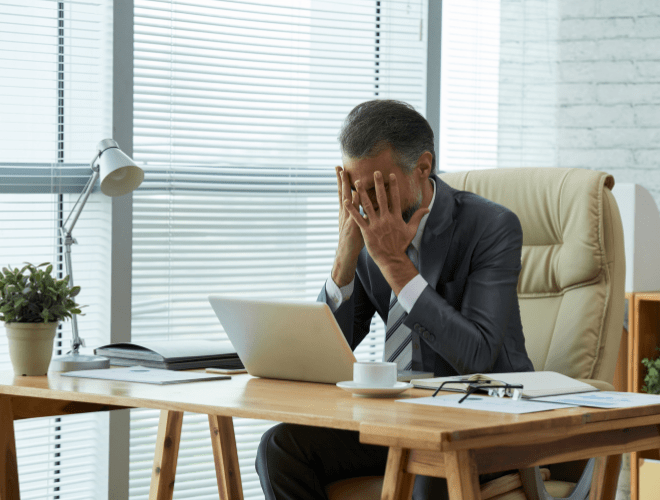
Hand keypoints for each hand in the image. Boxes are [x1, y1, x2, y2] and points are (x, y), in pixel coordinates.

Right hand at [331, 166, 364, 286]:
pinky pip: (354, 213)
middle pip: (342, 192)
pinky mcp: (352, 225)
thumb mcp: (355, 223)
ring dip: (345, 186)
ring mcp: (347, 218)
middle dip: (340, 179)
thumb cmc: (354, 239)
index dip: (342, 181)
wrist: (346, 253)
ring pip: (346, 199)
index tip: (341, 169)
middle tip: (339, 166)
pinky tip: (355, 194)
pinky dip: (353, 204)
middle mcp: (344, 212)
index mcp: (345, 212)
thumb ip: (360, 212)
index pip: (343, 193)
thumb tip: (366, 202)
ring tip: (344, 174)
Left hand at [344, 171, 428, 292]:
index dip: (393, 186)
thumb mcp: (411, 230)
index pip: (395, 198)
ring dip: (362, 193)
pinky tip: (346, 201)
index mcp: (396, 217)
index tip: (391, 175)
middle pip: (381, 198)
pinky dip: (352, 209)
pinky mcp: (367, 232)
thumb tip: (427, 208)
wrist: (392, 259)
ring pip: (368, 206)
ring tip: (357, 182)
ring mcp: (376, 225)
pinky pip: (358, 219)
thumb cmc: (401, 245)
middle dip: (378, 184)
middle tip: (375, 172)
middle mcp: (386, 219)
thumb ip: (417, 217)